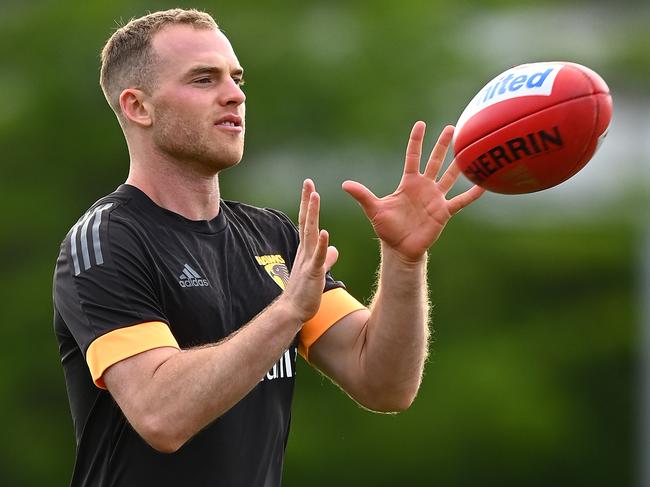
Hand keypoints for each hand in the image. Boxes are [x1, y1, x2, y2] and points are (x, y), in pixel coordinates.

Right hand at [281, 179, 338, 322]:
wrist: (293, 310)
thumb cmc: (304, 292)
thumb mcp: (318, 271)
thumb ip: (326, 258)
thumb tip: (334, 250)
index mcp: (307, 249)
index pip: (307, 222)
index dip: (309, 205)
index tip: (310, 187)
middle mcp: (305, 251)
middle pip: (306, 221)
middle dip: (308, 201)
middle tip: (308, 182)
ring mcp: (307, 261)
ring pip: (310, 233)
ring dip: (313, 214)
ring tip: (315, 196)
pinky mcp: (312, 273)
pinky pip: (317, 257)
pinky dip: (321, 244)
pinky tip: (325, 232)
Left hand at [343, 122, 484, 262]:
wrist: (400, 248)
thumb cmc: (387, 229)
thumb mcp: (374, 210)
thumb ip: (363, 195)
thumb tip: (345, 184)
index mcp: (408, 183)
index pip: (413, 157)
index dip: (416, 141)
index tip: (420, 124)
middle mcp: (424, 187)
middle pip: (435, 161)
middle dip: (442, 145)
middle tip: (452, 128)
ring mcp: (435, 198)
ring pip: (450, 176)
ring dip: (459, 164)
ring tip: (471, 149)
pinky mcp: (443, 212)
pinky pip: (460, 201)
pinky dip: (472, 194)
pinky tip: (484, 184)